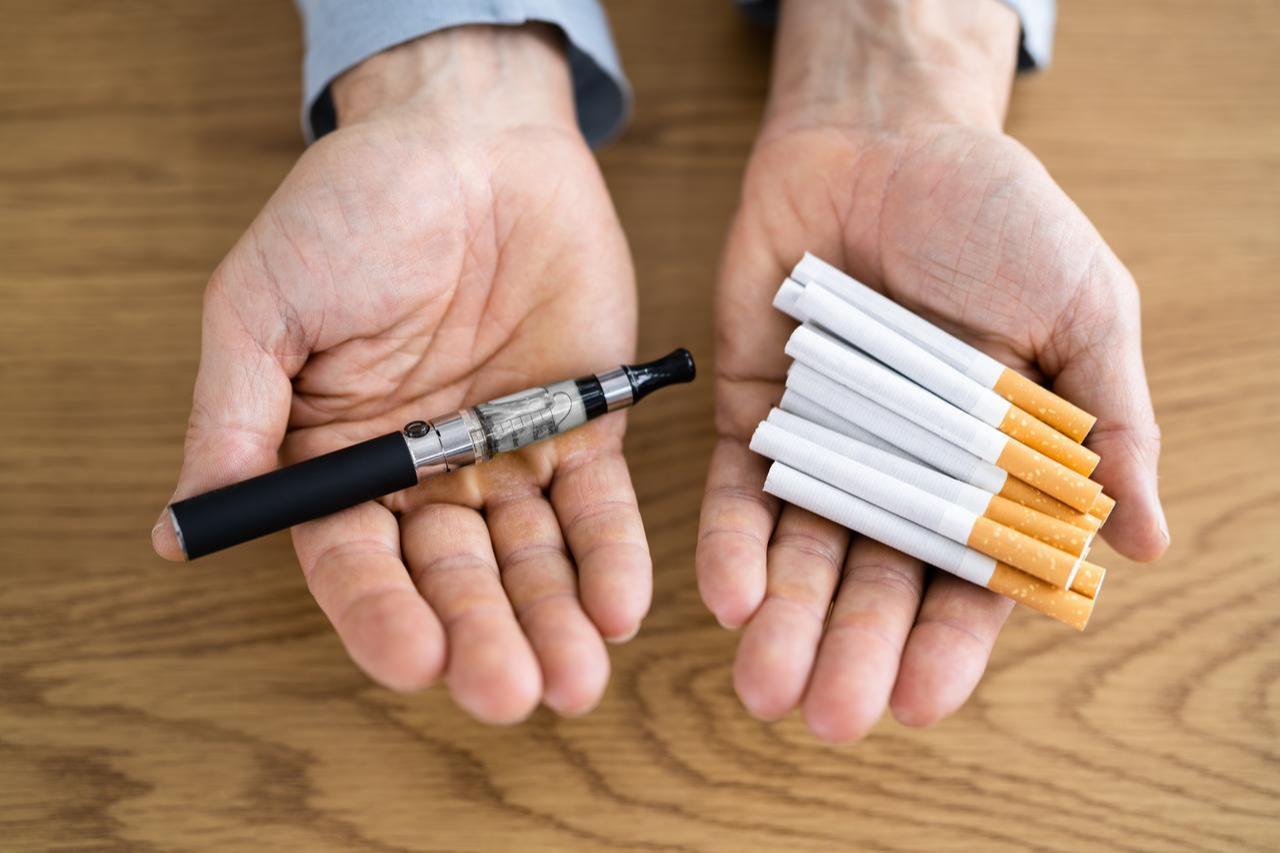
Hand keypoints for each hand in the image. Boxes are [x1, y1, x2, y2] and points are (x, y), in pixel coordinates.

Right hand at [152, 25, 648, 722]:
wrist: (469, 137)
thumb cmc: (353, 209)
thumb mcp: (265, 306)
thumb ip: (234, 417)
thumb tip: (174, 529)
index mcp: (339, 459)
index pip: (355, 562)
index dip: (383, 615)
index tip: (416, 660)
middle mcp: (423, 475)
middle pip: (453, 577)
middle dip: (483, 636)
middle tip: (511, 692)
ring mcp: (506, 455)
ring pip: (531, 558)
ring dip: (553, 620)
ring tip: (576, 678)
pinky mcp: (580, 426)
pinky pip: (598, 504)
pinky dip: (611, 554)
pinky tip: (619, 604)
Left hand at [698, 0, 1168, 741]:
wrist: (885, 134)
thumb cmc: (997, 217)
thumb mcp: (1081, 308)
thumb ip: (1110, 423)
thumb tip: (1142, 545)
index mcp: (989, 466)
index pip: (971, 577)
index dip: (946, 643)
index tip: (917, 702)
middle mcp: (902, 472)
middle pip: (875, 581)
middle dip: (852, 649)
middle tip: (828, 717)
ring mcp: (825, 445)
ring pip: (803, 551)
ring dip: (783, 621)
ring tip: (765, 686)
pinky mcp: (756, 412)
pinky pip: (739, 490)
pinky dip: (733, 543)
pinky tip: (727, 598)